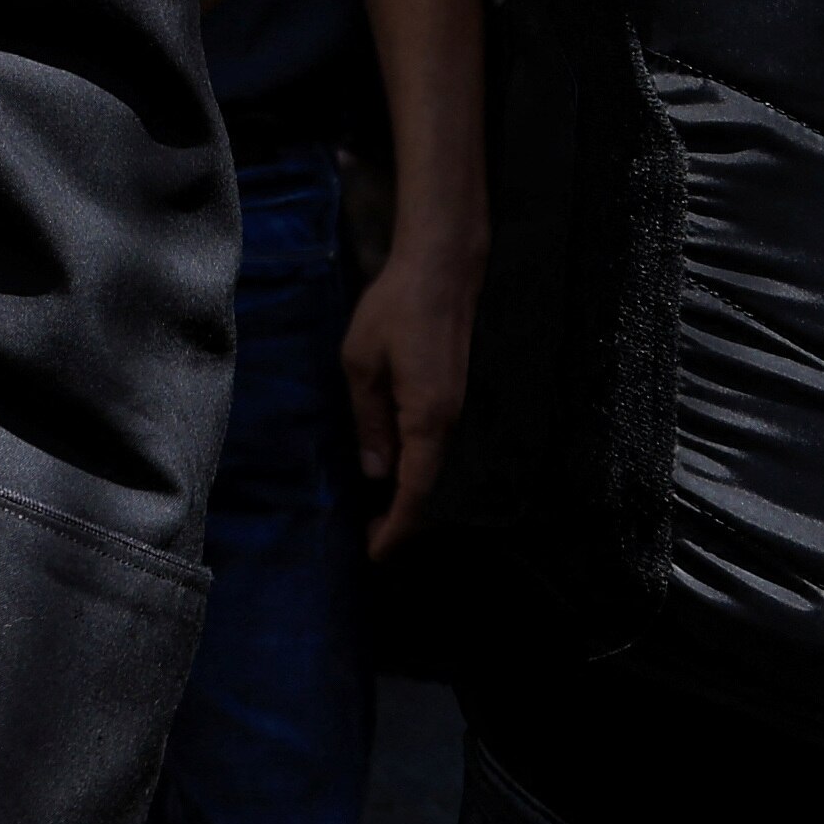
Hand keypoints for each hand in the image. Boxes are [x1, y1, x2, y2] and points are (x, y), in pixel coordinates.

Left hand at [346, 241, 480, 556]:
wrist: (443, 270)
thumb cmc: (395, 311)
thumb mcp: (361, 364)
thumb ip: (368, 420)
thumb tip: (375, 472)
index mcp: (428, 419)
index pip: (415, 490)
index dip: (397, 526)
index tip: (376, 553)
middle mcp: (453, 422)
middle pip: (431, 486)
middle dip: (403, 518)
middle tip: (371, 537)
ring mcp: (462, 409)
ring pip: (437, 467)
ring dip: (410, 492)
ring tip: (379, 512)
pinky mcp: (460, 396)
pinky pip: (440, 444)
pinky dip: (420, 465)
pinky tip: (397, 467)